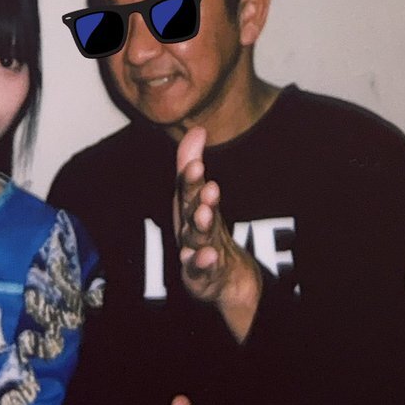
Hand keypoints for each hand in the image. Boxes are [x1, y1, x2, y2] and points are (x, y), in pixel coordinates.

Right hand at [173, 126, 261, 341]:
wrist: (217, 274)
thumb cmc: (200, 230)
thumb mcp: (198, 197)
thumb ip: (192, 165)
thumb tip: (197, 130)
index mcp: (187, 207)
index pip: (187, 189)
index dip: (190, 178)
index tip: (196, 164)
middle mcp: (188, 227)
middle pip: (191, 212)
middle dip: (198, 200)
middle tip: (208, 188)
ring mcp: (194, 250)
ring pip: (197, 238)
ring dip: (200, 227)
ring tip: (205, 215)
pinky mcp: (200, 274)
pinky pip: (201, 268)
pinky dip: (201, 262)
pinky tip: (207, 255)